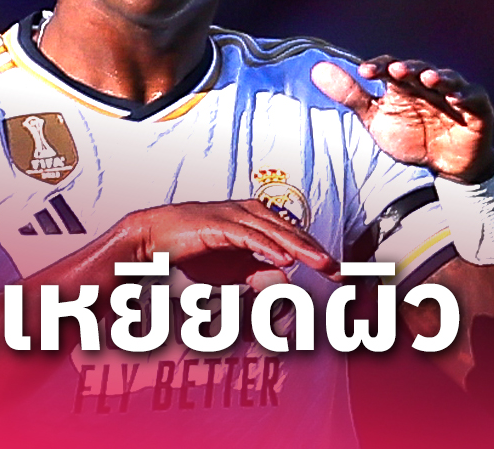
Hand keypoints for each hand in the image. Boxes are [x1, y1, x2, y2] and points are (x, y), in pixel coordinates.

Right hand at [125, 201, 341, 285]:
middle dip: (317, 253)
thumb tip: (286, 279)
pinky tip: (284, 259)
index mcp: (255, 221)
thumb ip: (259, 273)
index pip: (293, 237)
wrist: (153, 239)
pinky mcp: (217, 224)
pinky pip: (247, 236)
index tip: (338, 274)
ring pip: (274, 232)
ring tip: (321, 265)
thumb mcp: (233, 269)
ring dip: (300, 249)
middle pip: (290, 232)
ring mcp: (233, 216)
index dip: (316, 254)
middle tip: (340, 272)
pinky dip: (267, 247)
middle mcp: (248, 213)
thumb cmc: (193, 251)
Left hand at [311, 56, 493, 183]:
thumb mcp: (376, 120)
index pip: (389, 67)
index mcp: (403, 84)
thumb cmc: (410, 137)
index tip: (364, 72)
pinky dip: (464, 96)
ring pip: (447, 79)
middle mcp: (428, 84)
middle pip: (418, 69)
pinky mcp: (477, 109)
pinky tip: (455, 99)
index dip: (378, 66)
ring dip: (438, 77)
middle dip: (408, 69)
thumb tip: (316, 69)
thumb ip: (351, 95)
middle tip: (395, 70)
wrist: (445, 165)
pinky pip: (472, 98)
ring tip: (427, 79)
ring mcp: (454, 94)